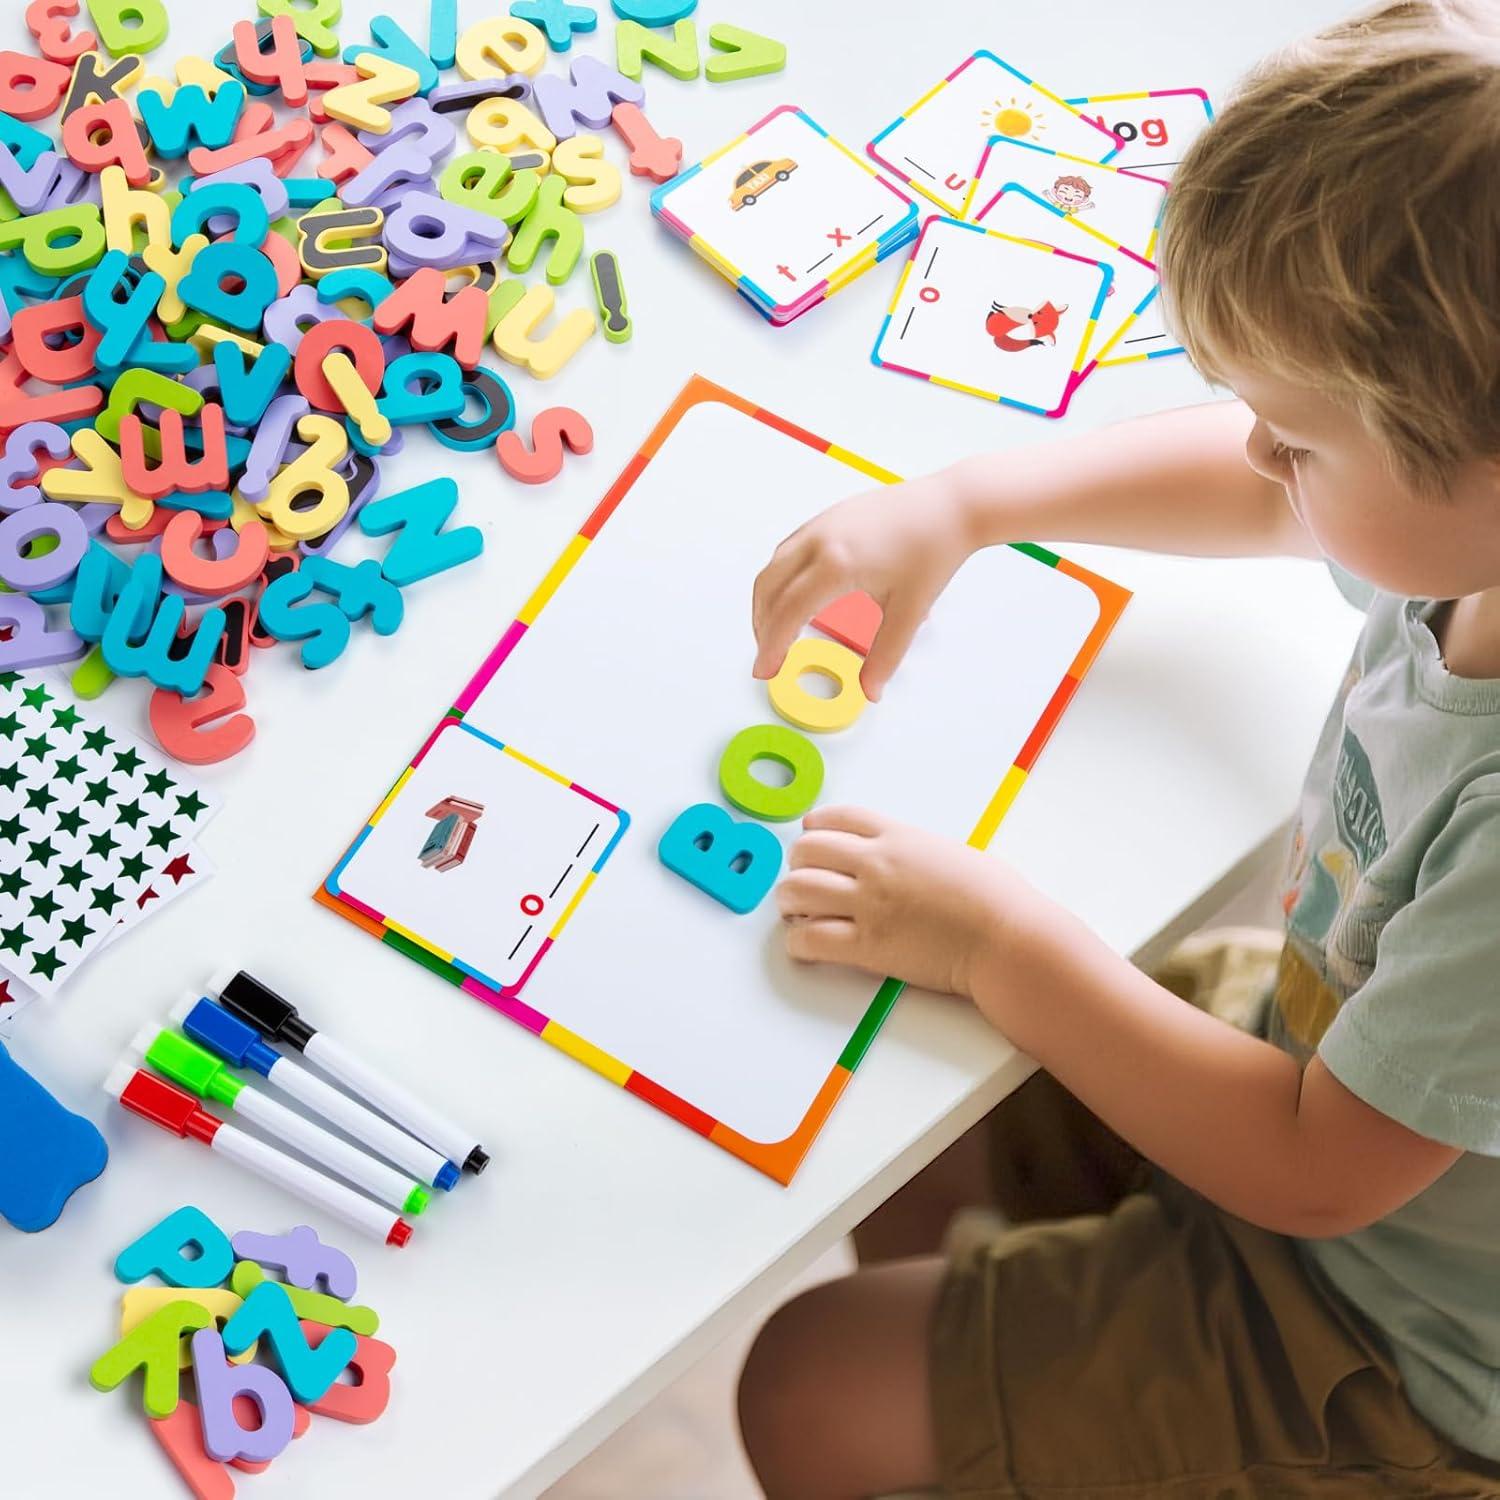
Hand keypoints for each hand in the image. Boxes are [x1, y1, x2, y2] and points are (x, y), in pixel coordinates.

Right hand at [751, 473, 974, 700]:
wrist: (951, 504)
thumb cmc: (933, 549)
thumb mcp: (910, 611)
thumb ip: (885, 656)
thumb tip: (871, 691)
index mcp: (837, 564)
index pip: (788, 613)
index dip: (771, 647)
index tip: (765, 671)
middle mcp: (820, 540)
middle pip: (769, 589)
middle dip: (762, 628)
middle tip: (769, 658)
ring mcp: (820, 525)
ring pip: (773, 568)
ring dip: (767, 603)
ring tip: (776, 633)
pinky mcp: (826, 518)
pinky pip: (787, 552)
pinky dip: (779, 580)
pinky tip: (792, 598)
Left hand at [776, 806, 1040, 998]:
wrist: (1007, 938)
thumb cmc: (997, 898)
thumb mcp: (954, 854)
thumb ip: (918, 852)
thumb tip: (907, 860)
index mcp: (899, 836)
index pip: (838, 817)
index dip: (815, 826)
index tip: (810, 836)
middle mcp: (876, 863)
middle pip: (807, 850)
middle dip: (798, 865)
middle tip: (804, 882)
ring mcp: (869, 904)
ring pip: (797, 890)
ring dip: (789, 901)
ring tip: (796, 912)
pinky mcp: (867, 945)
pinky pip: (810, 939)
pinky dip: (798, 942)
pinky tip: (805, 945)